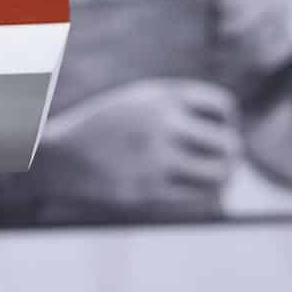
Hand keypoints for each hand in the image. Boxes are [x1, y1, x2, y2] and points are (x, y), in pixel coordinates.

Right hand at [36, 78, 243, 211]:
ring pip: (219, 173)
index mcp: (160, 95)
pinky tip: (197, 189)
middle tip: (225, 157)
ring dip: (224, 176)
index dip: (228, 120)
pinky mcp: (149, 188)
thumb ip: (177, 105)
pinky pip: (198, 196)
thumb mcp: (137, 101)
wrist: (60, 157)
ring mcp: (155, 157)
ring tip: (217, 175)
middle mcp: (161, 122)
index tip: (217, 129)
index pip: (223, 106)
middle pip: (227, 142)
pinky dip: (205, 194)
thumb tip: (230, 126)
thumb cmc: (106, 128)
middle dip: (231, 151)